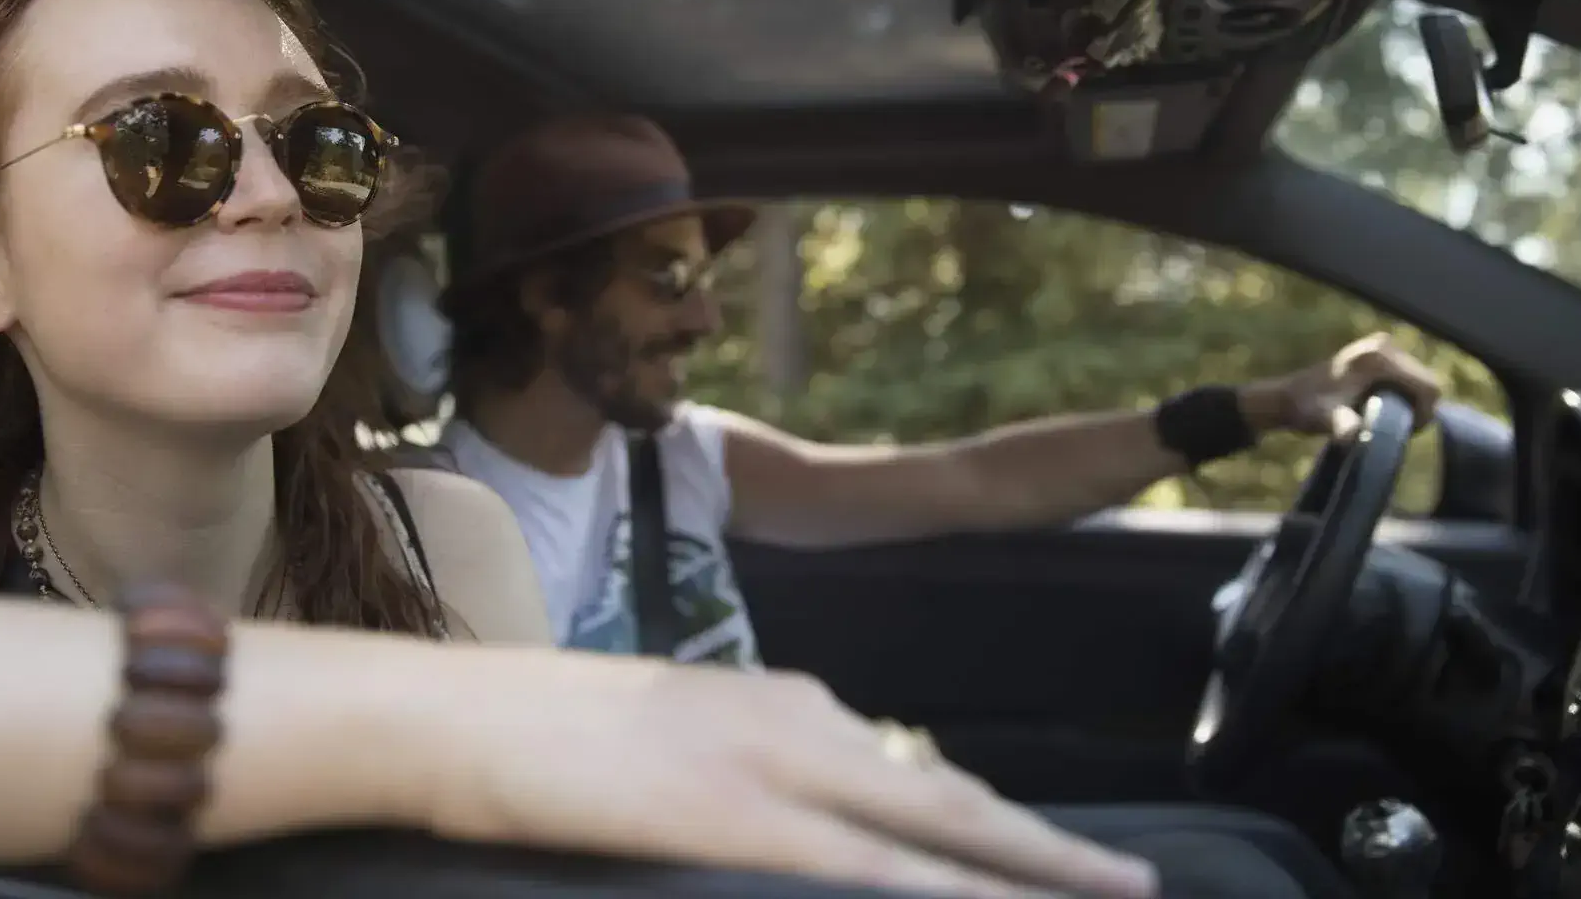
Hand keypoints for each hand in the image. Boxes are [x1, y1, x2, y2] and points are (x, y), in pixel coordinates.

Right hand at [420, 650, 1159, 897]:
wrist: (452, 711)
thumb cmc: (535, 733)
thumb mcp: (657, 739)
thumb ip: (734, 767)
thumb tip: (781, 813)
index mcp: (773, 700)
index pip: (908, 767)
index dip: (987, 819)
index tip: (1046, 852)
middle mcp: (792, 720)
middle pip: (945, 794)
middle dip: (1040, 849)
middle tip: (1127, 887)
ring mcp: (768, 763)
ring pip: (931, 823)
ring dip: (1023, 866)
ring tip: (1107, 895)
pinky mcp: (733, 812)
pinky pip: (865, 863)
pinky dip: (941, 887)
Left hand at [1246, 333, 1441, 439]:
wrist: (1288, 396)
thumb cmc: (1307, 410)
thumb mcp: (1325, 420)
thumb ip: (1341, 426)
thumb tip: (1353, 434)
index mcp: (1379, 358)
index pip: (1429, 387)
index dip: (1425, 413)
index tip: (1404, 430)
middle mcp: (1384, 344)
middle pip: (1428, 382)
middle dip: (1419, 409)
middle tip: (1393, 428)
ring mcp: (1383, 345)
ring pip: (1421, 381)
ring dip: (1412, 403)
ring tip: (1385, 418)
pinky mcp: (1381, 351)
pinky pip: (1409, 378)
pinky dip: (1404, 395)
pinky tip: (1382, 407)